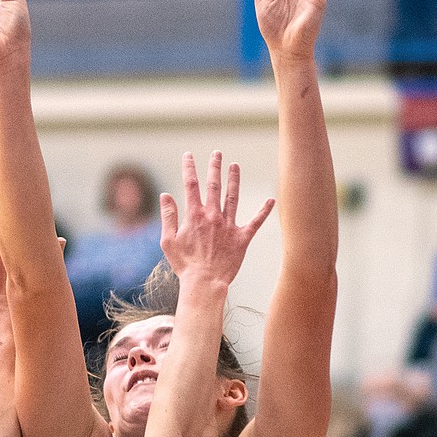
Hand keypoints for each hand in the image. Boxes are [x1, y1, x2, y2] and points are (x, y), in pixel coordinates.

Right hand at [159, 151, 273, 289]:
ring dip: (234, 180)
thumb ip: (168, 216)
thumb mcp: (168, 240)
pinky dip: (264, 211)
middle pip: (214, 185)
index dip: (189, 168)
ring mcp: (229, 226)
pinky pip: (256, 222)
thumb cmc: (184, 264)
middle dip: (215, 167)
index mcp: (194, 215)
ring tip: (235, 166)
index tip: (188, 155)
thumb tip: (165, 195)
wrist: (204, 282)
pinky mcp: (242, 238)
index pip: (191, 185)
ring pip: (233, 197)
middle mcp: (213, 216)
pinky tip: (271, 200)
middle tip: (217, 153)